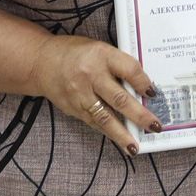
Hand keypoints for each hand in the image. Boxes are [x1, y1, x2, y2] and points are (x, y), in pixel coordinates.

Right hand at [30, 34, 160, 154]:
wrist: (41, 62)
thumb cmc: (75, 53)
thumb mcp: (100, 49)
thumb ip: (118, 65)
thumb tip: (141, 86)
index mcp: (101, 55)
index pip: (129, 70)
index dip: (144, 83)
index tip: (154, 93)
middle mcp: (91, 75)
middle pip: (120, 98)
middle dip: (140, 115)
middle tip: (154, 126)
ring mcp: (80, 94)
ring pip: (105, 118)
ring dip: (122, 134)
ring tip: (135, 146)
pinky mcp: (73, 108)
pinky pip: (94, 122)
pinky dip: (108, 131)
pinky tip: (119, 139)